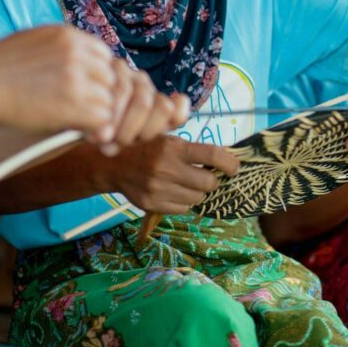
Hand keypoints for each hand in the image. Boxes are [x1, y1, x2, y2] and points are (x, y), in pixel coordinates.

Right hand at [0, 26, 187, 152]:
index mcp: (72, 36)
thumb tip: (90, 69)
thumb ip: (67, 52)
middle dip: (105, 101)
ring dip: (101, 117)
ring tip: (87, 128)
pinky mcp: (75, 103)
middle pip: (113, 80)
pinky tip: (86, 136)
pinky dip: (98, 131)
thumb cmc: (1, 69)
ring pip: (111, 101)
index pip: (107, 59)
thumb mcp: (38, 43)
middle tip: (96, 119)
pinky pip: (104, 119)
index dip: (102, 82)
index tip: (92, 98)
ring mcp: (79, 77)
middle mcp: (80, 53)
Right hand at [98, 135, 238, 213]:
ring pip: (197, 198)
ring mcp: (158, 189)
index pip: (211, 156)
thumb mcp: (168, 138)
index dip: (229, 163)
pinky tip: (174, 191)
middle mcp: (166, 168)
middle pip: (208, 183)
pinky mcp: (151, 204)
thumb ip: (193, 149)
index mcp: (173, 147)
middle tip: (204, 175)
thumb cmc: (147, 148)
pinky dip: (184, 201)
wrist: (113, 165)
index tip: (235, 168)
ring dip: (198, 192)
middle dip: (211, 180)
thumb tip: (225, 158)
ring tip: (186, 182)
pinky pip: (183, 208)